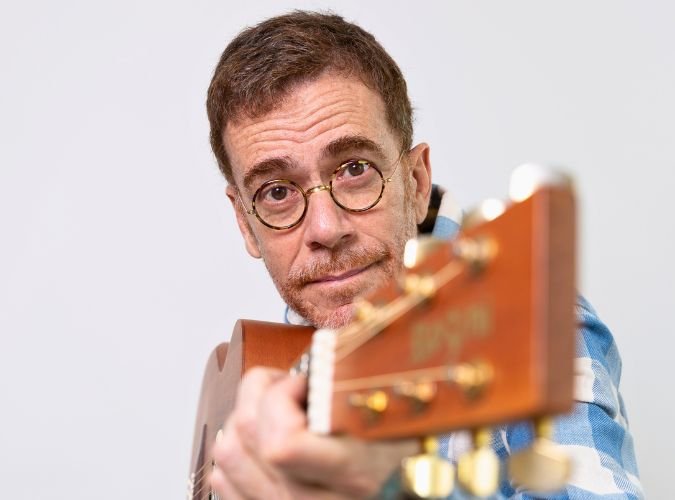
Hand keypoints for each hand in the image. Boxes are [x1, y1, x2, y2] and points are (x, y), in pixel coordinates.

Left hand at [210, 366, 417, 498]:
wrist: (397, 498)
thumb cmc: (401, 463)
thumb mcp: (401, 425)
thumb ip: (363, 389)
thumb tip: (332, 345)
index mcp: (352, 475)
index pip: (282, 442)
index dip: (282, 396)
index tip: (303, 380)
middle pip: (246, 436)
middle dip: (260, 391)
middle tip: (288, 384)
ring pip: (227, 455)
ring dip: (242, 418)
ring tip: (273, 408)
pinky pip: (223, 480)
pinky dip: (236, 451)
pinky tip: (262, 440)